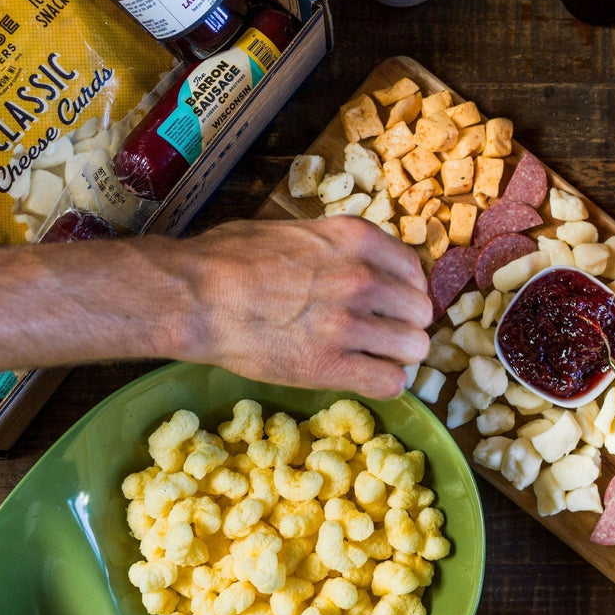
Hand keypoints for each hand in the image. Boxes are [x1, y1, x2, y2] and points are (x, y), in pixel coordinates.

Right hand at [165, 216, 432, 396]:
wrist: (193, 296)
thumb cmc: (228, 258)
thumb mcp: (294, 231)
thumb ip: (337, 246)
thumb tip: (358, 260)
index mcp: (355, 239)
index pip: (414, 270)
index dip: (405, 290)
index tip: (392, 303)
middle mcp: (362, 278)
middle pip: (421, 311)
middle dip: (405, 325)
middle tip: (381, 334)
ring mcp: (350, 324)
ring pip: (414, 348)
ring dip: (398, 355)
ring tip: (373, 357)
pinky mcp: (332, 366)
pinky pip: (391, 382)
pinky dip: (385, 383)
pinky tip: (366, 377)